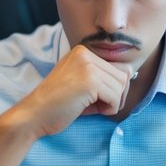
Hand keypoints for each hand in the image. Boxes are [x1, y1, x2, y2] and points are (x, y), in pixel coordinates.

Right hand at [14, 45, 132, 136]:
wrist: (34, 115)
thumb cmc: (58, 104)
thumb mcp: (82, 82)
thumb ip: (102, 76)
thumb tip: (130, 74)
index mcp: (82, 51)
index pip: (118, 67)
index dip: (112, 88)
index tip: (96, 98)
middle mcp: (85, 53)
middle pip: (123, 75)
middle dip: (116, 95)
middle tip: (97, 105)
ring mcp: (87, 66)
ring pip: (122, 86)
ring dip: (112, 103)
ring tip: (93, 107)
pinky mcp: (90, 81)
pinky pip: (116, 97)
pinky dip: (109, 109)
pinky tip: (92, 110)